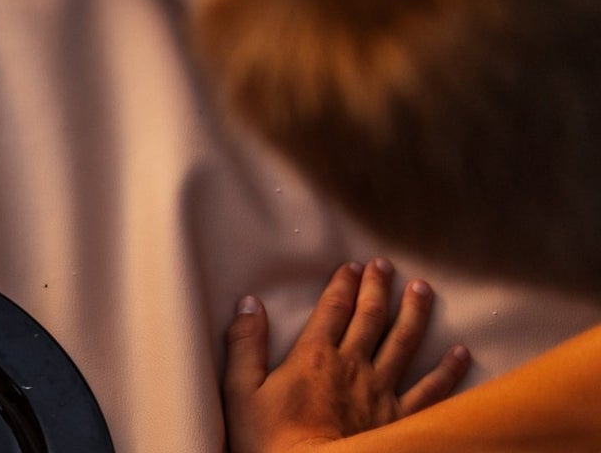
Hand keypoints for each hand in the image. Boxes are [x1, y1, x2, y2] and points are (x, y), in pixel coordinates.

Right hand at [224, 259, 471, 452]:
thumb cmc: (270, 439)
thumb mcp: (241, 391)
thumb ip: (244, 344)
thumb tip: (249, 304)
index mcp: (314, 356)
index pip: (334, 308)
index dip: (343, 284)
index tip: (352, 266)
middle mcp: (352, 365)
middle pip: (371, 317)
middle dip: (378, 288)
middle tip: (385, 266)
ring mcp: (381, 392)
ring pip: (403, 343)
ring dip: (414, 313)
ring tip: (422, 290)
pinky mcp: (399, 419)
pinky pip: (431, 391)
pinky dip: (448, 371)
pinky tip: (460, 353)